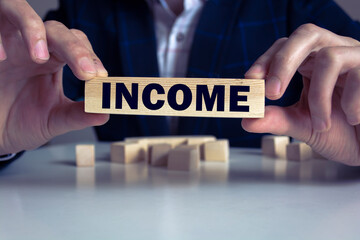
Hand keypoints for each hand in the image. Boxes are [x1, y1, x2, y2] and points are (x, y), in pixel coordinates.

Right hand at [0, 9, 108, 153]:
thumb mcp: (53, 120)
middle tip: (85, 72)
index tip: (100, 76)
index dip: (90, 56)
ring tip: (39, 56)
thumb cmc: (21, 121)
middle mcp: (33, 46)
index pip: (78, 45)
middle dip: (74, 48)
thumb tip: (105, 113)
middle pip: (57, 29)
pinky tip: (2, 58)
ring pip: (20, 11)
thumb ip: (78, 115)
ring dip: (33, 28)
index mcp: (55, 60)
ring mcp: (8, 41)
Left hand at [243, 24, 359, 165]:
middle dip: (283, 62)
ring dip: (319, 96)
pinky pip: (359, 76)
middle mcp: (333, 52)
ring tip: (321, 124)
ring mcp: (356, 58)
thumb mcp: (303, 125)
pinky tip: (352, 119)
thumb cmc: (340, 132)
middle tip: (271, 93)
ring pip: (330, 57)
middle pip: (306, 35)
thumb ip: (277, 120)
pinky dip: (349, 103)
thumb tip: (246, 120)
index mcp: (311, 62)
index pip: (284, 47)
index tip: (250, 79)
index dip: (266, 59)